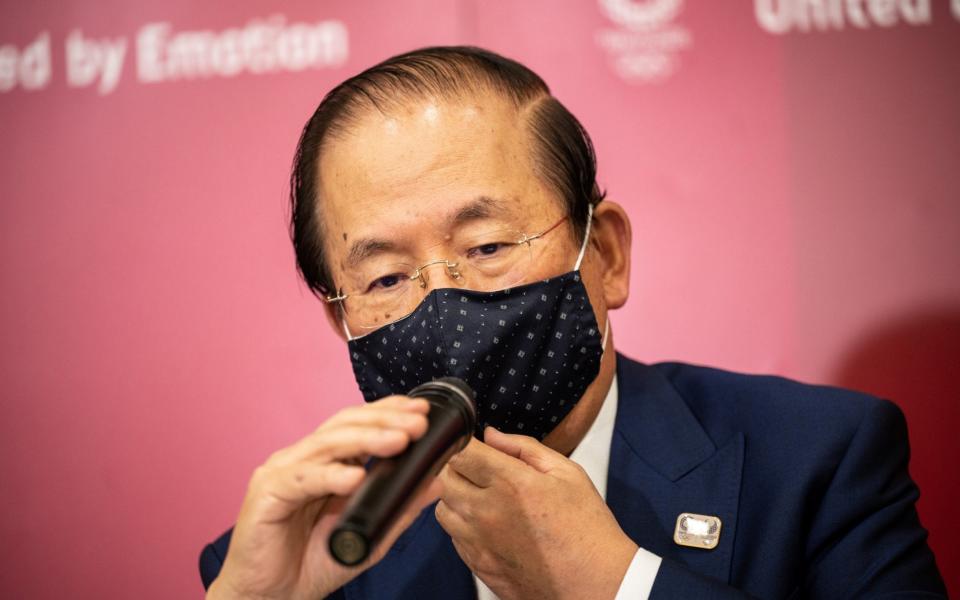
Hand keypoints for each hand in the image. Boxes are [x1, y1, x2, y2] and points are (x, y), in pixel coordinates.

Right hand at [208, 396, 440, 599]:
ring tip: (399, 441)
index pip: (357, 424)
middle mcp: (302, 459)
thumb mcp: (369, 535)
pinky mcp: (267, 494)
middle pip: (344, 425)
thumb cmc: (311, 563)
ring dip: (366, 439)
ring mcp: (282, 472)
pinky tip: (355, 477)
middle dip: (384, 420)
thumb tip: (435, 483)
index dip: (388, 412)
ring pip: (327, 444)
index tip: (422, 411)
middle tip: (417, 423)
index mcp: (324, 462)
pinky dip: (330, 475)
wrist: (271, 598)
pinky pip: (302, 479)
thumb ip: (399, 508)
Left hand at [435, 427, 637, 599]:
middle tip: (478, 466)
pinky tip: (488, 522)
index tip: (472, 441)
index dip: (462, 441)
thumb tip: (492, 435)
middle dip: (456, 465)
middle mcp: (487, 512)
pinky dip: (463, 524)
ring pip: (442, 507)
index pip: (460, 451)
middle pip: (443, 477)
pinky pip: (453, 536)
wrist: (594, 584)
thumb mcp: (567, 474)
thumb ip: (524, 448)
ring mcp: (479, 542)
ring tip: (483, 495)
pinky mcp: (477, 565)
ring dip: (455, 496)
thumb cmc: (587, 530)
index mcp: (511, 484)